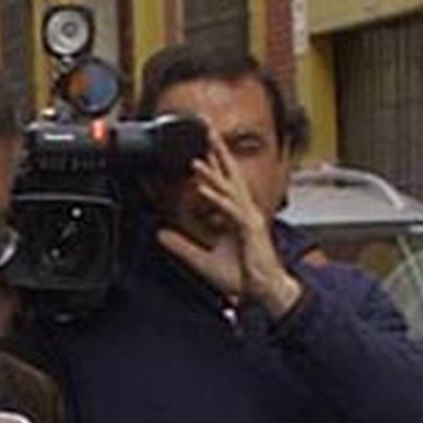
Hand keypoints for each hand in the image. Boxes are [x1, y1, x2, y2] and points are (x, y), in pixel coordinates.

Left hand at [156, 129, 302, 318]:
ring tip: (196, 158)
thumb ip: (181, 246)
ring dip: (212, 173)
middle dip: (218, 152)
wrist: (263, 293)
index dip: (212, 166)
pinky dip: (217, 198)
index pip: (223, 184)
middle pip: (230, 175)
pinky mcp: (250, 230)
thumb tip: (159, 234)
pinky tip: (203, 188)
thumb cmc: (242, 277)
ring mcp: (249, 219)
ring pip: (228, 189)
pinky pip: (231, 210)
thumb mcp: (201, 260)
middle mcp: (244, 212)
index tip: (198, 149)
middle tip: (207, 130)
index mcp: (236, 215)